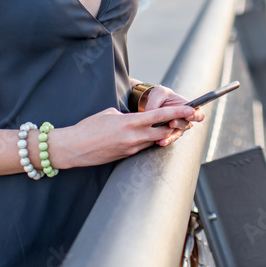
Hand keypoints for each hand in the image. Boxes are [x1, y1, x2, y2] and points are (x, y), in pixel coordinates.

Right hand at [54, 101, 200, 167]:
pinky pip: (142, 148)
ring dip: (162, 135)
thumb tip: (135, 118)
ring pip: (154, 141)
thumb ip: (126, 115)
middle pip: (164, 132)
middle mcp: (133, 137)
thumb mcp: (109, 114)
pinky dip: (147, 141)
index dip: (178, 113)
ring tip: (170, 127)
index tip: (192, 110)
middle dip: (177, 126)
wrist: (73, 148)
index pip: (160, 117)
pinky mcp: (126, 157)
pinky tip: (147, 137)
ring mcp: (130, 149)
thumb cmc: (88, 128)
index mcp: (130, 122)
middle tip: (188, 121)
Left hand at [141, 85, 205, 145]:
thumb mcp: (159, 92)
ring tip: (163, 137)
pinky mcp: (168, 134)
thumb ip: (158, 101)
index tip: (189, 115)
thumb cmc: (160, 95)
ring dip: (171, 136)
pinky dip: (164, 140)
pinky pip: (169, 139)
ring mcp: (177, 128)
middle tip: (172, 122)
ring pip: (177, 134)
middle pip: (187, 125)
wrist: (152, 103)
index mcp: (187, 108)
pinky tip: (159, 141)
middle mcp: (184, 119)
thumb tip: (153, 112)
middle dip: (179, 124)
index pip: (199, 114)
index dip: (196, 116)